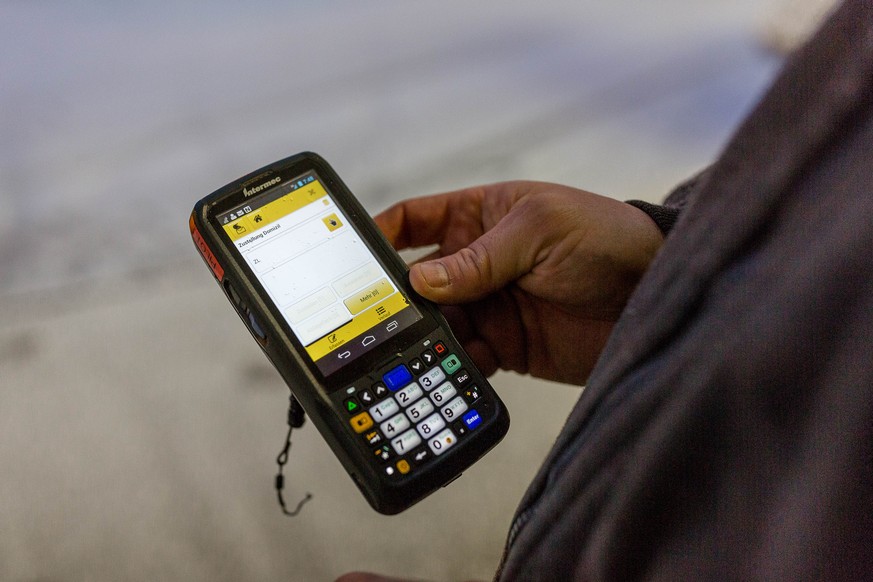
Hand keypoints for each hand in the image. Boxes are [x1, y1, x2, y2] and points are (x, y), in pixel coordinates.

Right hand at [375, 181, 662, 384]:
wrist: (656, 295)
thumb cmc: (606, 238)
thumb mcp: (541, 230)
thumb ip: (481, 257)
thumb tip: (421, 279)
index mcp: (480, 217)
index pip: (415, 220)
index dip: (380, 235)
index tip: (351, 255)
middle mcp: (477, 262)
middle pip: (416, 281)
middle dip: (393, 299)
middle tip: (371, 320)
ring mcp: (490, 307)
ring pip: (436, 325)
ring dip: (420, 340)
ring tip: (404, 354)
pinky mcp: (507, 347)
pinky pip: (465, 359)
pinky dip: (450, 369)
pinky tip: (441, 374)